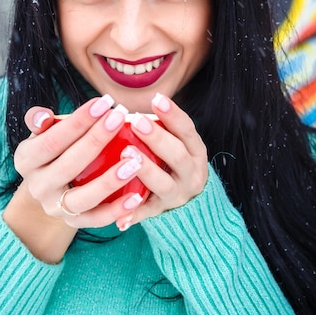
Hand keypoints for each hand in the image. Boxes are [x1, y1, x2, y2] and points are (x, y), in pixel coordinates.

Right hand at [4, 95, 146, 261]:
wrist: (50, 186)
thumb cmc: (53, 148)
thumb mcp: (41, 132)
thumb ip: (40, 120)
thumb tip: (44, 116)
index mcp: (26, 160)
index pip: (52, 140)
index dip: (77, 121)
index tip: (104, 103)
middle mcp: (38, 187)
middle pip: (69, 165)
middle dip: (97, 139)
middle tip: (121, 118)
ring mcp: (55, 208)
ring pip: (83, 198)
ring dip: (110, 180)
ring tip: (134, 161)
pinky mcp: (75, 223)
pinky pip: (97, 219)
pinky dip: (117, 210)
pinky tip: (137, 195)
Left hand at [115, 93, 207, 230]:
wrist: (193, 207)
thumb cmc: (173, 164)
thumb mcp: (177, 147)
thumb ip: (160, 131)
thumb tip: (127, 110)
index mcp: (196, 153)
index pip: (188, 131)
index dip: (173, 115)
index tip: (157, 99)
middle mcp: (191, 174)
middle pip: (178, 156)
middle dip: (157, 138)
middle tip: (136, 121)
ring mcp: (178, 195)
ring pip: (163, 184)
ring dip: (146, 170)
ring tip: (127, 154)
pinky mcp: (162, 212)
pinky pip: (147, 214)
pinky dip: (134, 214)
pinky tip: (119, 216)